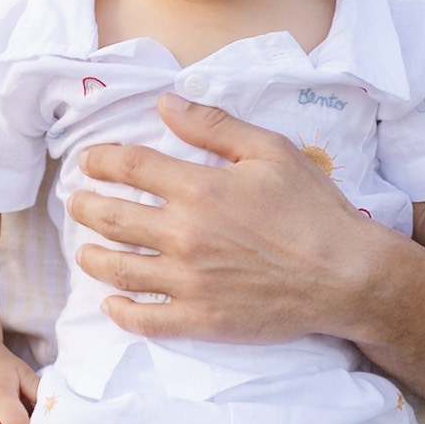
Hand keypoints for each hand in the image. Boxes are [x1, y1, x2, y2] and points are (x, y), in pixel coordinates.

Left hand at [70, 95, 385, 344]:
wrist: (347, 275)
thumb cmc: (314, 209)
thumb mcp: (272, 151)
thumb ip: (214, 127)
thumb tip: (165, 103)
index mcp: (199, 188)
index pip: (130, 167)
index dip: (101, 160)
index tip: (88, 161)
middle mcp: (184, 234)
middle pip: (112, 218)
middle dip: (86, 207)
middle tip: (77, 203)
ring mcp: (188, 281)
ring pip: (119, 270)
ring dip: (93, 257)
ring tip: (85, 251)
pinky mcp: (200, 319)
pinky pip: (145, 319)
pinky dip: (120, 312)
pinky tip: (112, 305)